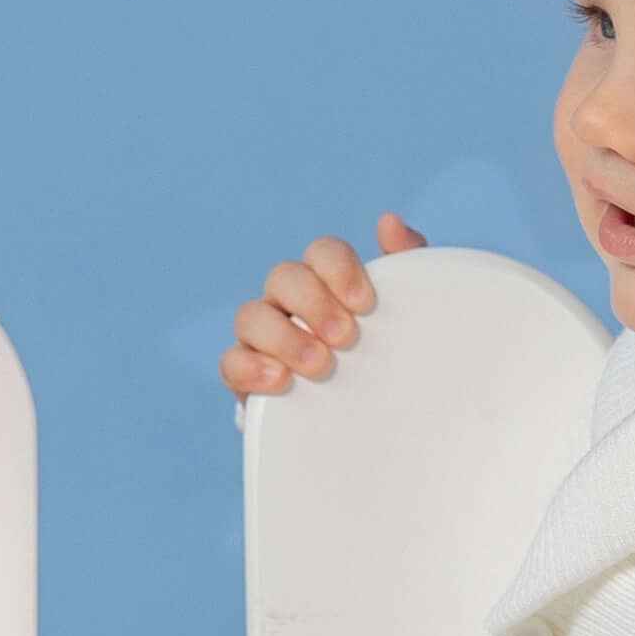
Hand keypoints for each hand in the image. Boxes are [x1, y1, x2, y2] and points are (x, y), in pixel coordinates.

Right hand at [220, 212, 425, 399]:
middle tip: (345, 336)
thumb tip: (389, 223)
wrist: (371, 413)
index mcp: (324, 280)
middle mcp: (287, 301)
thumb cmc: (382, 351)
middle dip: (313, 303)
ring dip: (283, 337)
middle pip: (283, 276)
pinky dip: (250, 368)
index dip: (338, 268)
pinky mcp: (247, 376)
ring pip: (249, 315)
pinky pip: (230, 362)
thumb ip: (404, 264)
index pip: (321, 251)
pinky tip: (280, 380)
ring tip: (319, 365)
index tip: (365, 302)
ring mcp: (262, 337)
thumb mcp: (404, 311)